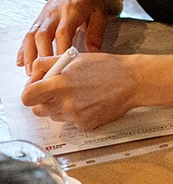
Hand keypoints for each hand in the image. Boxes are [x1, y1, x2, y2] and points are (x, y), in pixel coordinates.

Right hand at [16, 0, 113, 67]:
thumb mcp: (100, 13)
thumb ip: (96, 34)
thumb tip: (94, 54)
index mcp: (72, 11)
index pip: (63, 32)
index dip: (60, 49)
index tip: (61, 66)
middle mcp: (54, 14)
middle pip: (43, 35)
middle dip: (41, 56)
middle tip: (43, 75)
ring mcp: (43, 16)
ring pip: (31, 35)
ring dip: (29, 55)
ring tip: (31, 73)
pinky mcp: (37, 19)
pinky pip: (27, 34)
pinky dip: (23, 49)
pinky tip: (21, 62)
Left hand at [21, 54, 140, 129]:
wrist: (134, 81)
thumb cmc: (107, 67)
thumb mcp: (74, 57)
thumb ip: (47, 64)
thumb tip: (33, 75)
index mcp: (60, 84)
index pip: (27, 97)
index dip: (30, 93)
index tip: (37, 89)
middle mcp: (65, 102)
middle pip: (38, 109)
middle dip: (45, 100)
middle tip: (59, 91)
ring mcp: (75, 116)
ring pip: (54, 116)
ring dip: (61, 107)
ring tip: (80, 94)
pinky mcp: (86, 125)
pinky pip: (71, 122)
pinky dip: (78, 114)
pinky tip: (90, 103)